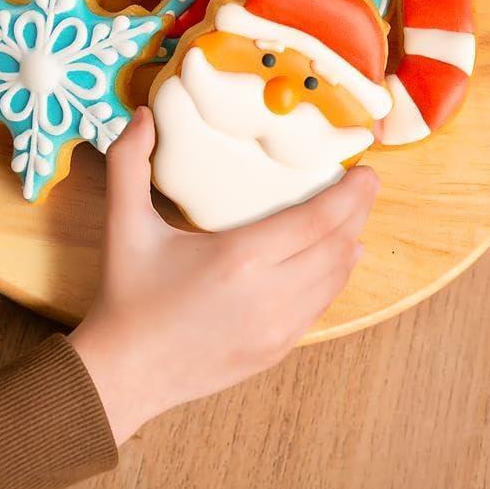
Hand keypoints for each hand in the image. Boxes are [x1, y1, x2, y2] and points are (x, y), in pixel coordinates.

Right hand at [69, 109, 376, 443]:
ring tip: (352, 218)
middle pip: (337, 248)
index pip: (318, 221)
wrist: (125, 373)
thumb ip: (128, 161)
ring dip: (350, 245)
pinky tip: (331, 262)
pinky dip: (334, 279)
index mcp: (239, 258)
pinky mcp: (276, 351)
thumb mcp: (124, 223)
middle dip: (358, 213)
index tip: (365, 171)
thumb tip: (142, 115)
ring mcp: (277, 329)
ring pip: (336, 281)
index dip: (351, 194)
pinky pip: (320, 308)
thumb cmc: (127, 294)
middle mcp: (269, 295)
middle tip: (365, 185)